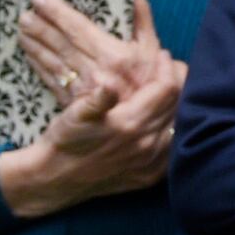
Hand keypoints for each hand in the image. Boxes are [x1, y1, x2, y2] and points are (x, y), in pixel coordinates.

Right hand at [0, 0, 182, 215]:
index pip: (166, 89)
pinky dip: (174, 128)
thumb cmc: (64, 140)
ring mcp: (151, 163)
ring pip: (179, 125)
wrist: (55, 179)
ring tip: (170, 89)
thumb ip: (95, 99)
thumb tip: (107, 85)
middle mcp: (147, 145)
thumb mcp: (74, 114)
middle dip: (178, 82)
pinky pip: (174, 148)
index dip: (167, 68)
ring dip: (179, 105)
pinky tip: (166, 118)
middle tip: (171, 68)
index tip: (162, 55)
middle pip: (178, 105)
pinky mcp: (150, 176)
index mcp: (130, 124)